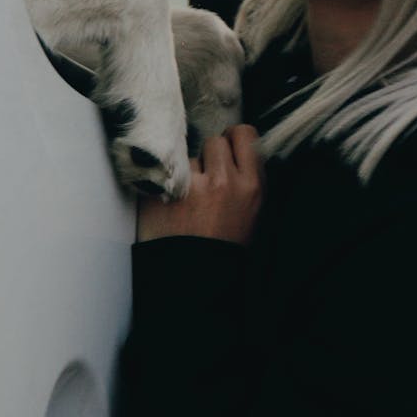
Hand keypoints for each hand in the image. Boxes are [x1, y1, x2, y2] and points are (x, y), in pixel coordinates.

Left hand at [137, 125, 264, 245]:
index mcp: (251, 186)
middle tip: (205, 178)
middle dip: (209, 156)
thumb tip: (238, 150)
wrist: (194, 282)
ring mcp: (192, 186)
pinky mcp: (164, 192)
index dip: (233, 138)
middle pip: (215, 141)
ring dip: (186, 173)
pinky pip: (165, 174)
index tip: (227, 147)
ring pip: (189, 157)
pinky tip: (169, 206)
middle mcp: (224, 181)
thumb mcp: (252, 214)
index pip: (245, 134)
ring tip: (186, 200)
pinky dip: (165, 186)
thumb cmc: (224, 250)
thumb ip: (248, 180)